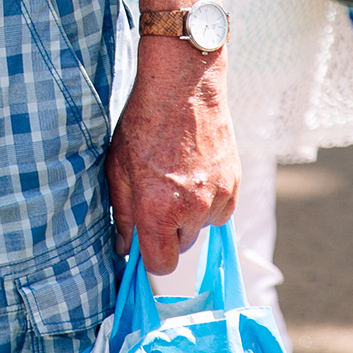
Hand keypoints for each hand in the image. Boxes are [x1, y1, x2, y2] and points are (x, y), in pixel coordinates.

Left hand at [104, 40, 238, 272]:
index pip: (160, 264)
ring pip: (201, 227)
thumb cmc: (144, 124)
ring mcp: (217, 197)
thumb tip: (124, 248)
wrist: (183, 88)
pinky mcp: (234, 184)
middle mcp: (191, 209)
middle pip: (181, 247)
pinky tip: (195, 173)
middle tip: (156, 198)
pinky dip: (208, 201)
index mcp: (158, 209)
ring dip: (189, 215)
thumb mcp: (118, 170)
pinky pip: (220, 210)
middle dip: (167, 232)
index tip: (144, 244)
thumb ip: (123, 215)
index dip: (149, 257)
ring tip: (176, 178)